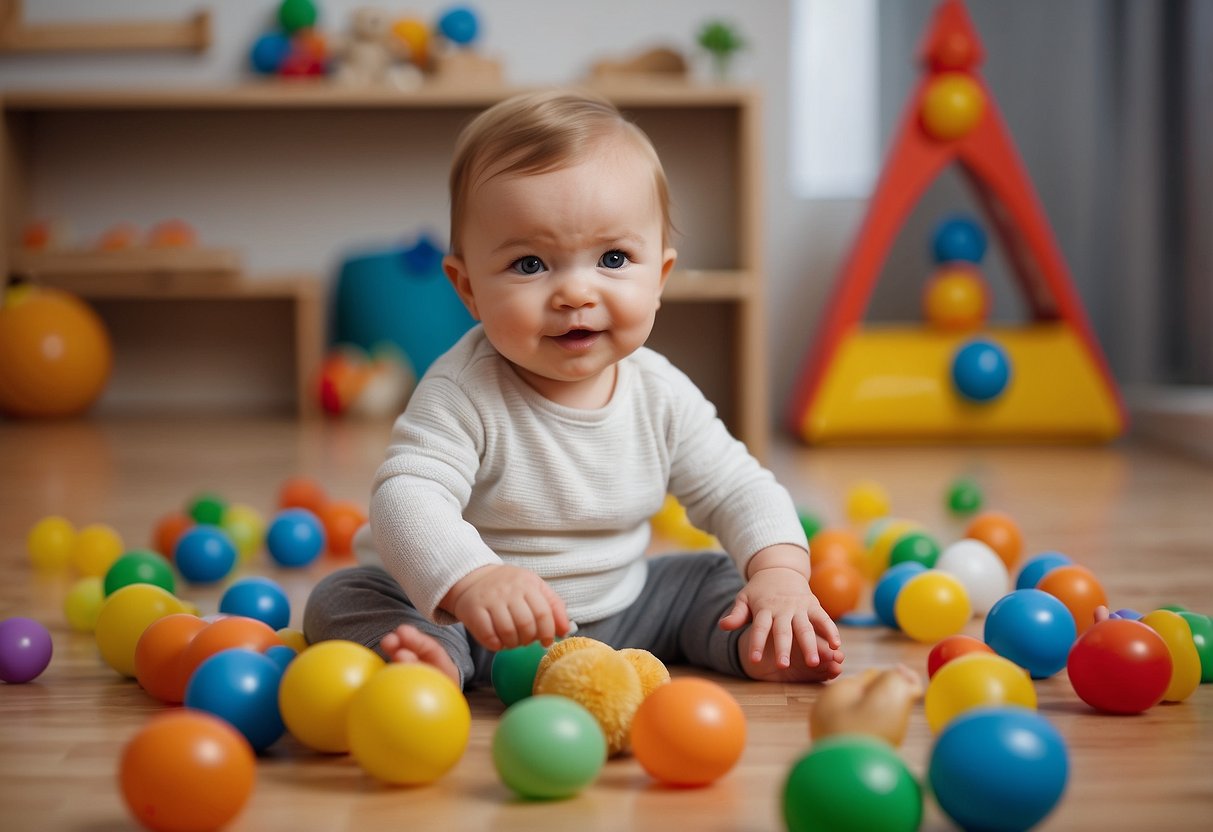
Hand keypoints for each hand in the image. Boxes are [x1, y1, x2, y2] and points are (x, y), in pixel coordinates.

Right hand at [441, 564, 569, 650]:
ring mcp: (490, 600)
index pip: (544, 614)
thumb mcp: (535, 588)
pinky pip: (488, 636)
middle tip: (526, 641)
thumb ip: (554, 607)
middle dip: (529, 639)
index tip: (546, 642)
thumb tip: (566, 631)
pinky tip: (498, 642)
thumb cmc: (510, 587)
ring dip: (513, 644)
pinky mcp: (473, 610)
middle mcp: (509, 590)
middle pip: (526, 625)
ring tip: (512, 641)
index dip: (547, 633)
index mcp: (528, 583)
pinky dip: (496, 645)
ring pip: (508, 632)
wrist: (473, 577)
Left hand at [719, 546, 841, 668]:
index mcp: (765, 609)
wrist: (780, 569)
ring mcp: (800, 607)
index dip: (756, 643)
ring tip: (814, 663)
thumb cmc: (759, 590)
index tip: (753, 660)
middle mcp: (783, 609)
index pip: (759, 628)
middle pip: (783, 631)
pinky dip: (831, 631)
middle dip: (783, 649)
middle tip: (783, 667)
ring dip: (811, 645)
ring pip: (806, 628)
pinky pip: (824, 619)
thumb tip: (722, 626)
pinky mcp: (814, 605)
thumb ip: (736, 614)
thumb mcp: (744, 598)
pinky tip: (837, 646)